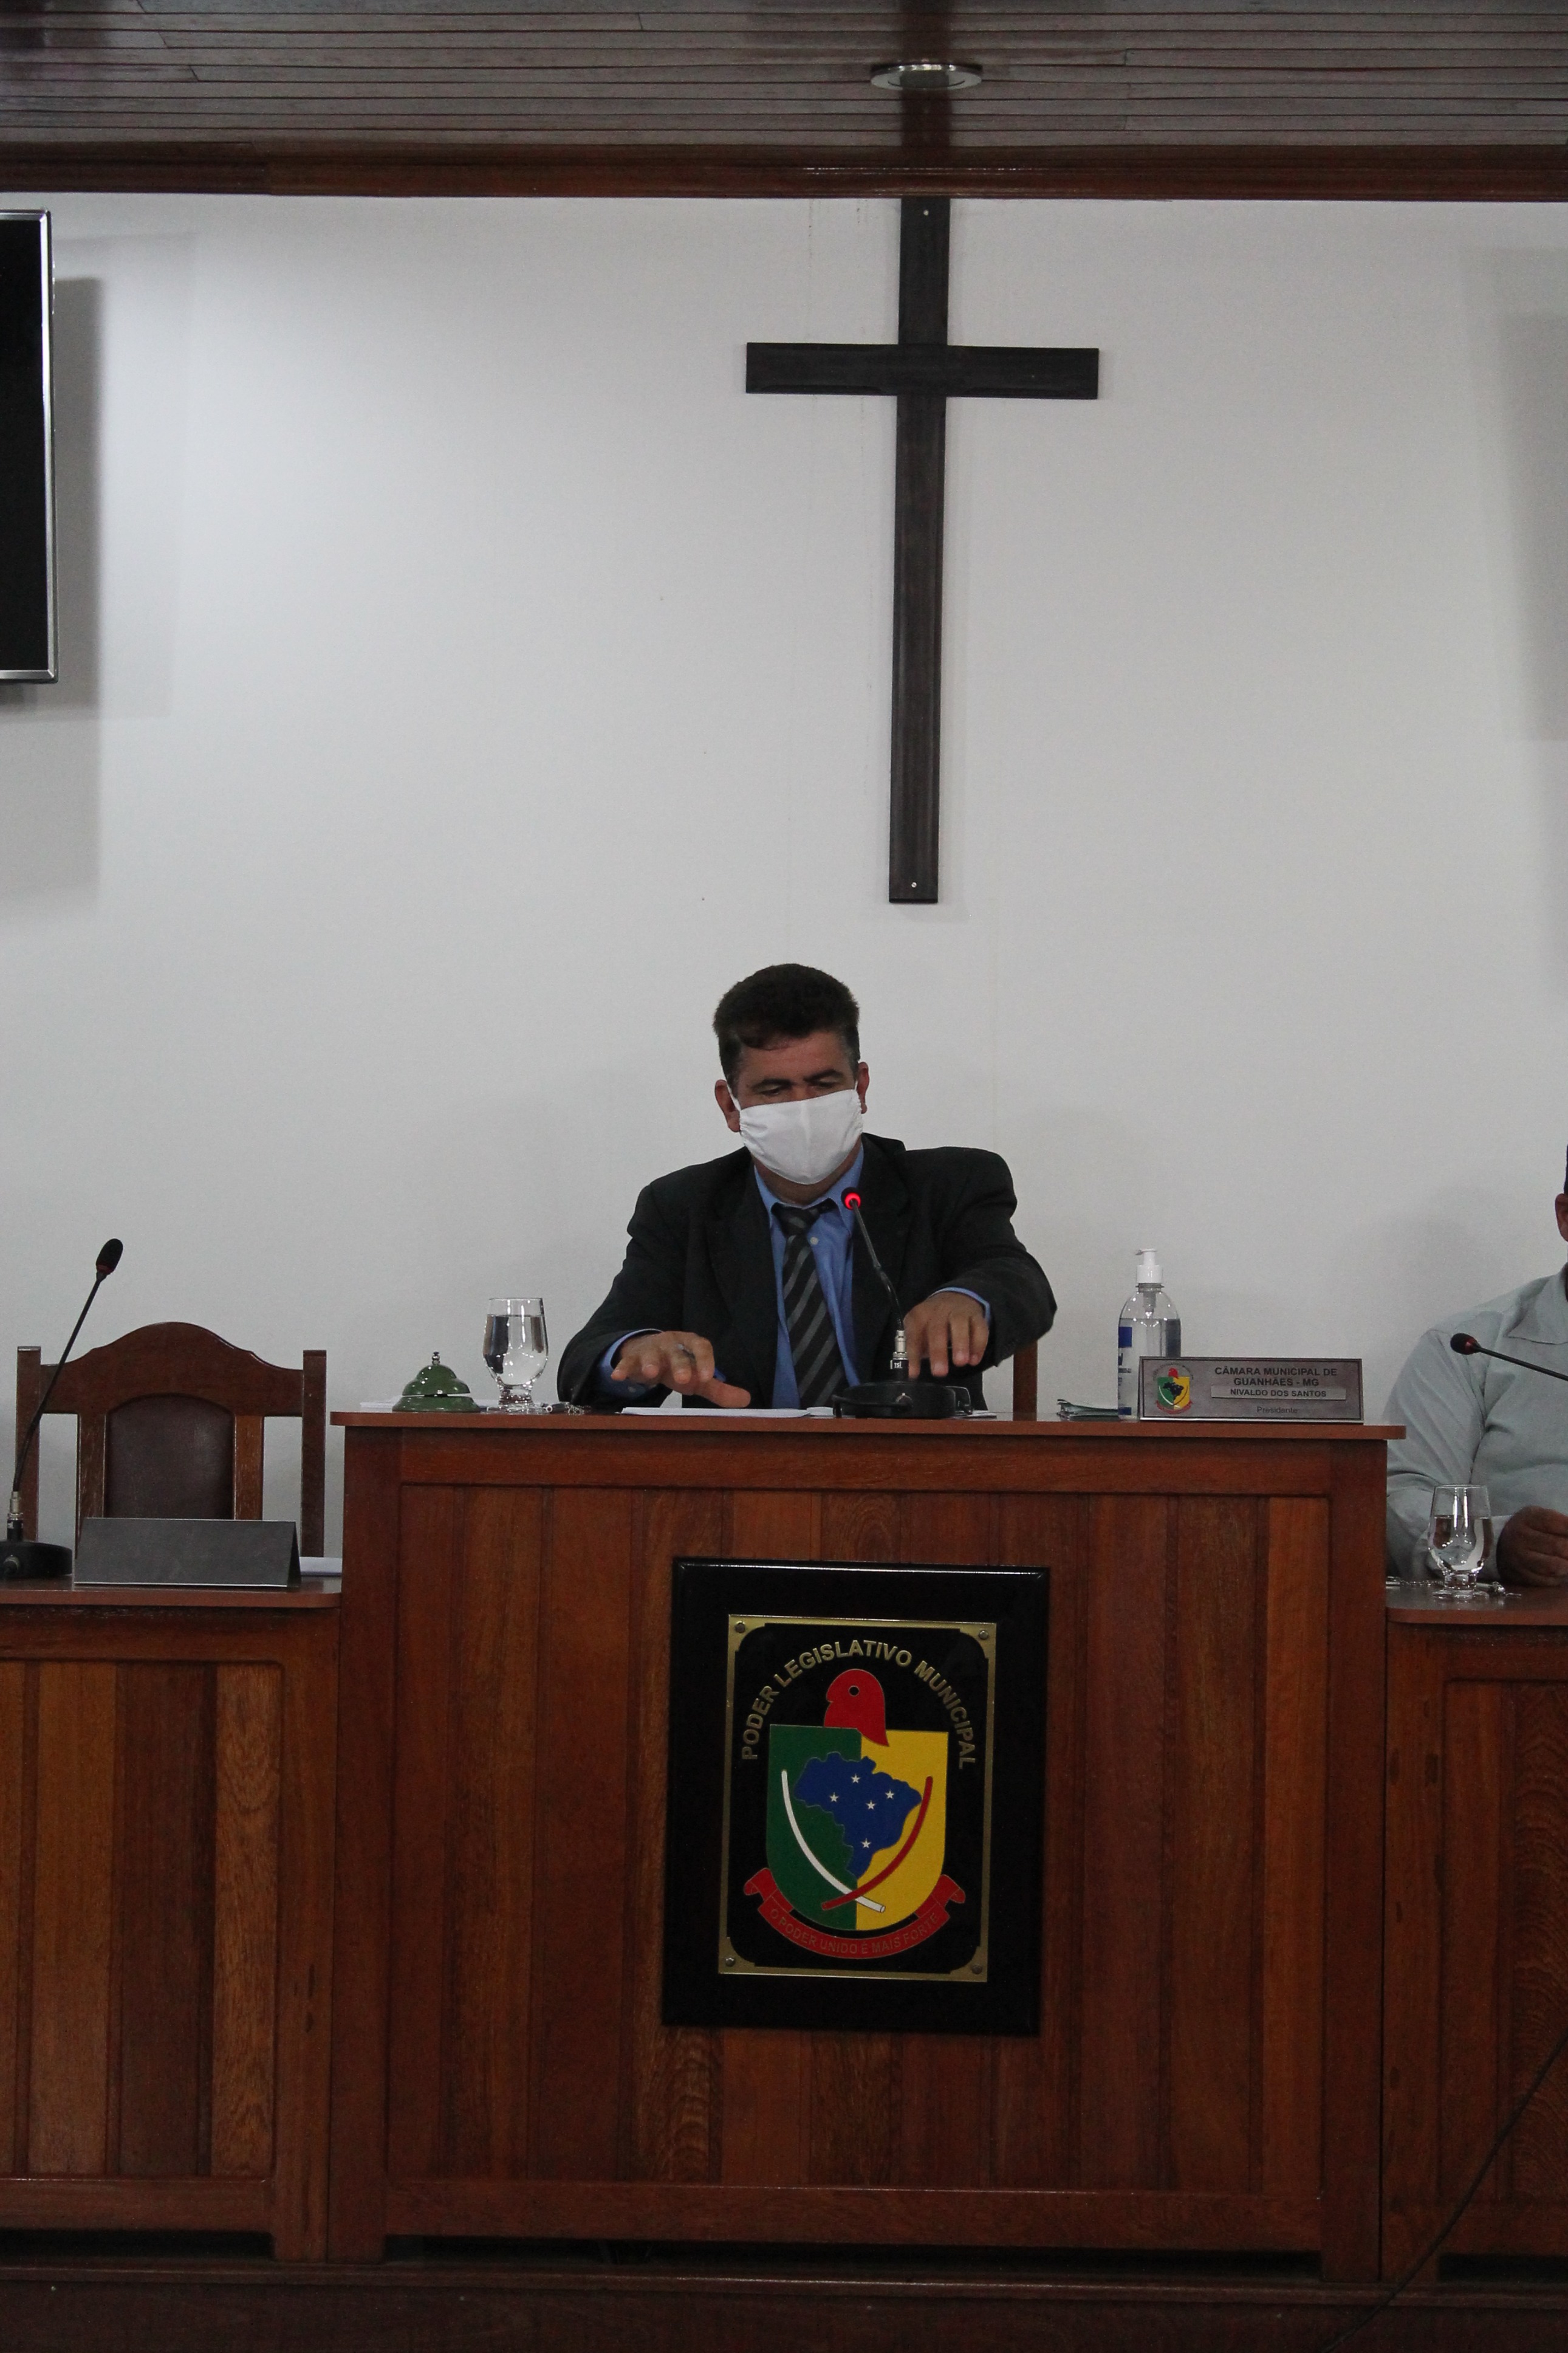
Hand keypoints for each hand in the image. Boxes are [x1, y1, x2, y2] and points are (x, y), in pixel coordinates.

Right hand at [610, 1331, 750, 1407]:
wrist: (645, 1353)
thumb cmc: (677, 1366)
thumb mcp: (697, 1376)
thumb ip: (719, 1388)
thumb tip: (747, 1401)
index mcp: (690, 1344)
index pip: (701, 1347)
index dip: (705, 1360)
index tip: (708, 1377)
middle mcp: (671, 1343)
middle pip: (676, 1351)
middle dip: (680, 1364)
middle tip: (684, 1380)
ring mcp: (650, 1349)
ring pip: (651, 1354)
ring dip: (651, 1362)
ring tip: (651, 1373)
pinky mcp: (632, 1358)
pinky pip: (627, 1362)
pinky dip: (623, 1368)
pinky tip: (618, 1376)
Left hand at [903, 1291, 989, 1382]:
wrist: (956, 1297)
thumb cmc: (935, 1320)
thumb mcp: (921, 1329)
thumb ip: (918, 1348)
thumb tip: (914, 1372)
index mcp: (921, 1314)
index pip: (914, 1334)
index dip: (913, 1354)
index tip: (914, 1373)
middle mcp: (940, 1310)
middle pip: (937, 1329)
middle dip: (938, 1351)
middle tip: (940, 1372)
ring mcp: (959, 1311)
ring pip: (959, 1324)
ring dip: (960, 1344)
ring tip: (960, 1363)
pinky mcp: (976, 1316)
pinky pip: (979, 1329)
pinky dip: (978, 1345)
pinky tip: (974, 1360)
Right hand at [1496, 1507, 1567, 1586]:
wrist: (1499, 1547)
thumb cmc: (1528, 1530)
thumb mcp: (1540, 1518)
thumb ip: (1561, 1524)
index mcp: (1528, 1518)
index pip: (1556, 1523)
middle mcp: (1520, 1538)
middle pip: (1558, 1546)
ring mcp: (1519, 1559)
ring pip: (1554, 1566)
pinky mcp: (1520, 1577)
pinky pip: (1547, 1581)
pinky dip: (1560, 1578)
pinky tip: (1562, 1572)